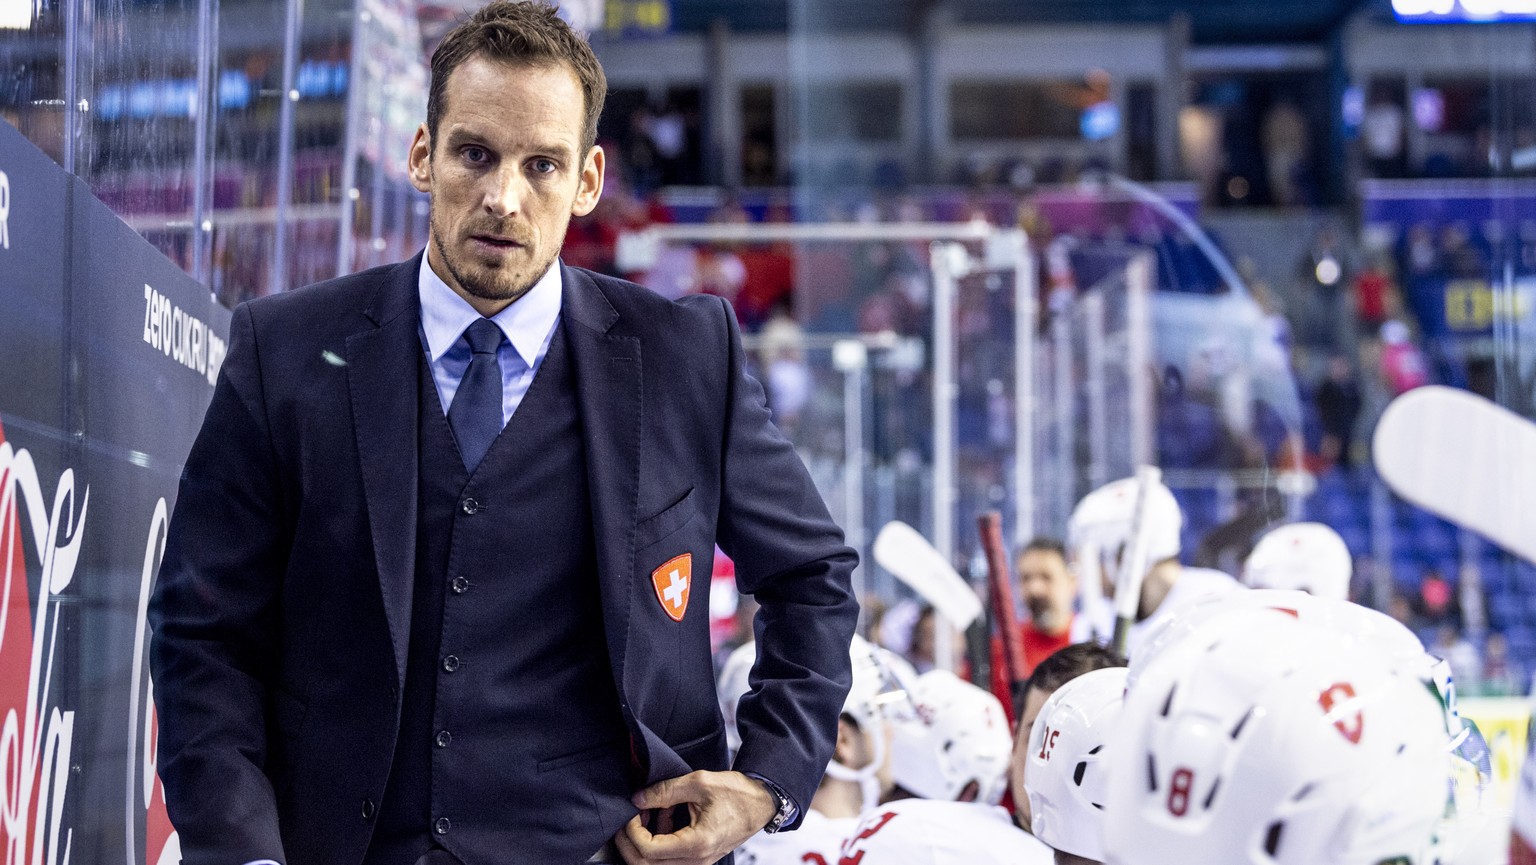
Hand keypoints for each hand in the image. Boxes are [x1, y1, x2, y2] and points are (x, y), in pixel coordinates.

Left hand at [615, 770, 776, 864]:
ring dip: (644, 841)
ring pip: (655, 864)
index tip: (632, 811)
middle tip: (628, 817)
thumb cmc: (737, 793)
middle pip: (646, 864)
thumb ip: (665, 791)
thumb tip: (637, 799)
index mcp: (698, 843)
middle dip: (630, 841)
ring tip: (649, 813)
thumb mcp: (699, 783)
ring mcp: (698, 862)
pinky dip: (658, 841)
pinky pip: (668, 858)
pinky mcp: (698, 858)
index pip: (648, 850)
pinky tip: (663, 817)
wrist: (761, 803)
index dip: (632, 832)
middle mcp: (697, 860)